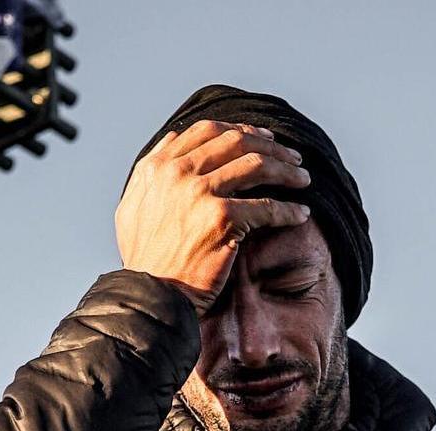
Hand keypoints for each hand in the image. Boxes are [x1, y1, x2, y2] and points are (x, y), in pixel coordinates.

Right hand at [116, 119, 311, 317]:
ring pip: (256, 165)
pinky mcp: (221, 218)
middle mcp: (176, 173)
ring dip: (285, 171)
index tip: (262, 139)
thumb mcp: (133, 206)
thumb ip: (152, 171)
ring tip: (302, 179)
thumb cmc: (146, 260)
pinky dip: (288, 210)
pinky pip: (266, 206)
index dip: (240, 130)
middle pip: (236, 142)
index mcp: (157, 166)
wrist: (150, 294)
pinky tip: (300, 214)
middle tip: (291, 158)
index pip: (207, 131)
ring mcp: (198, 193)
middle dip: (270, 146)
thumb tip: (172, 139)